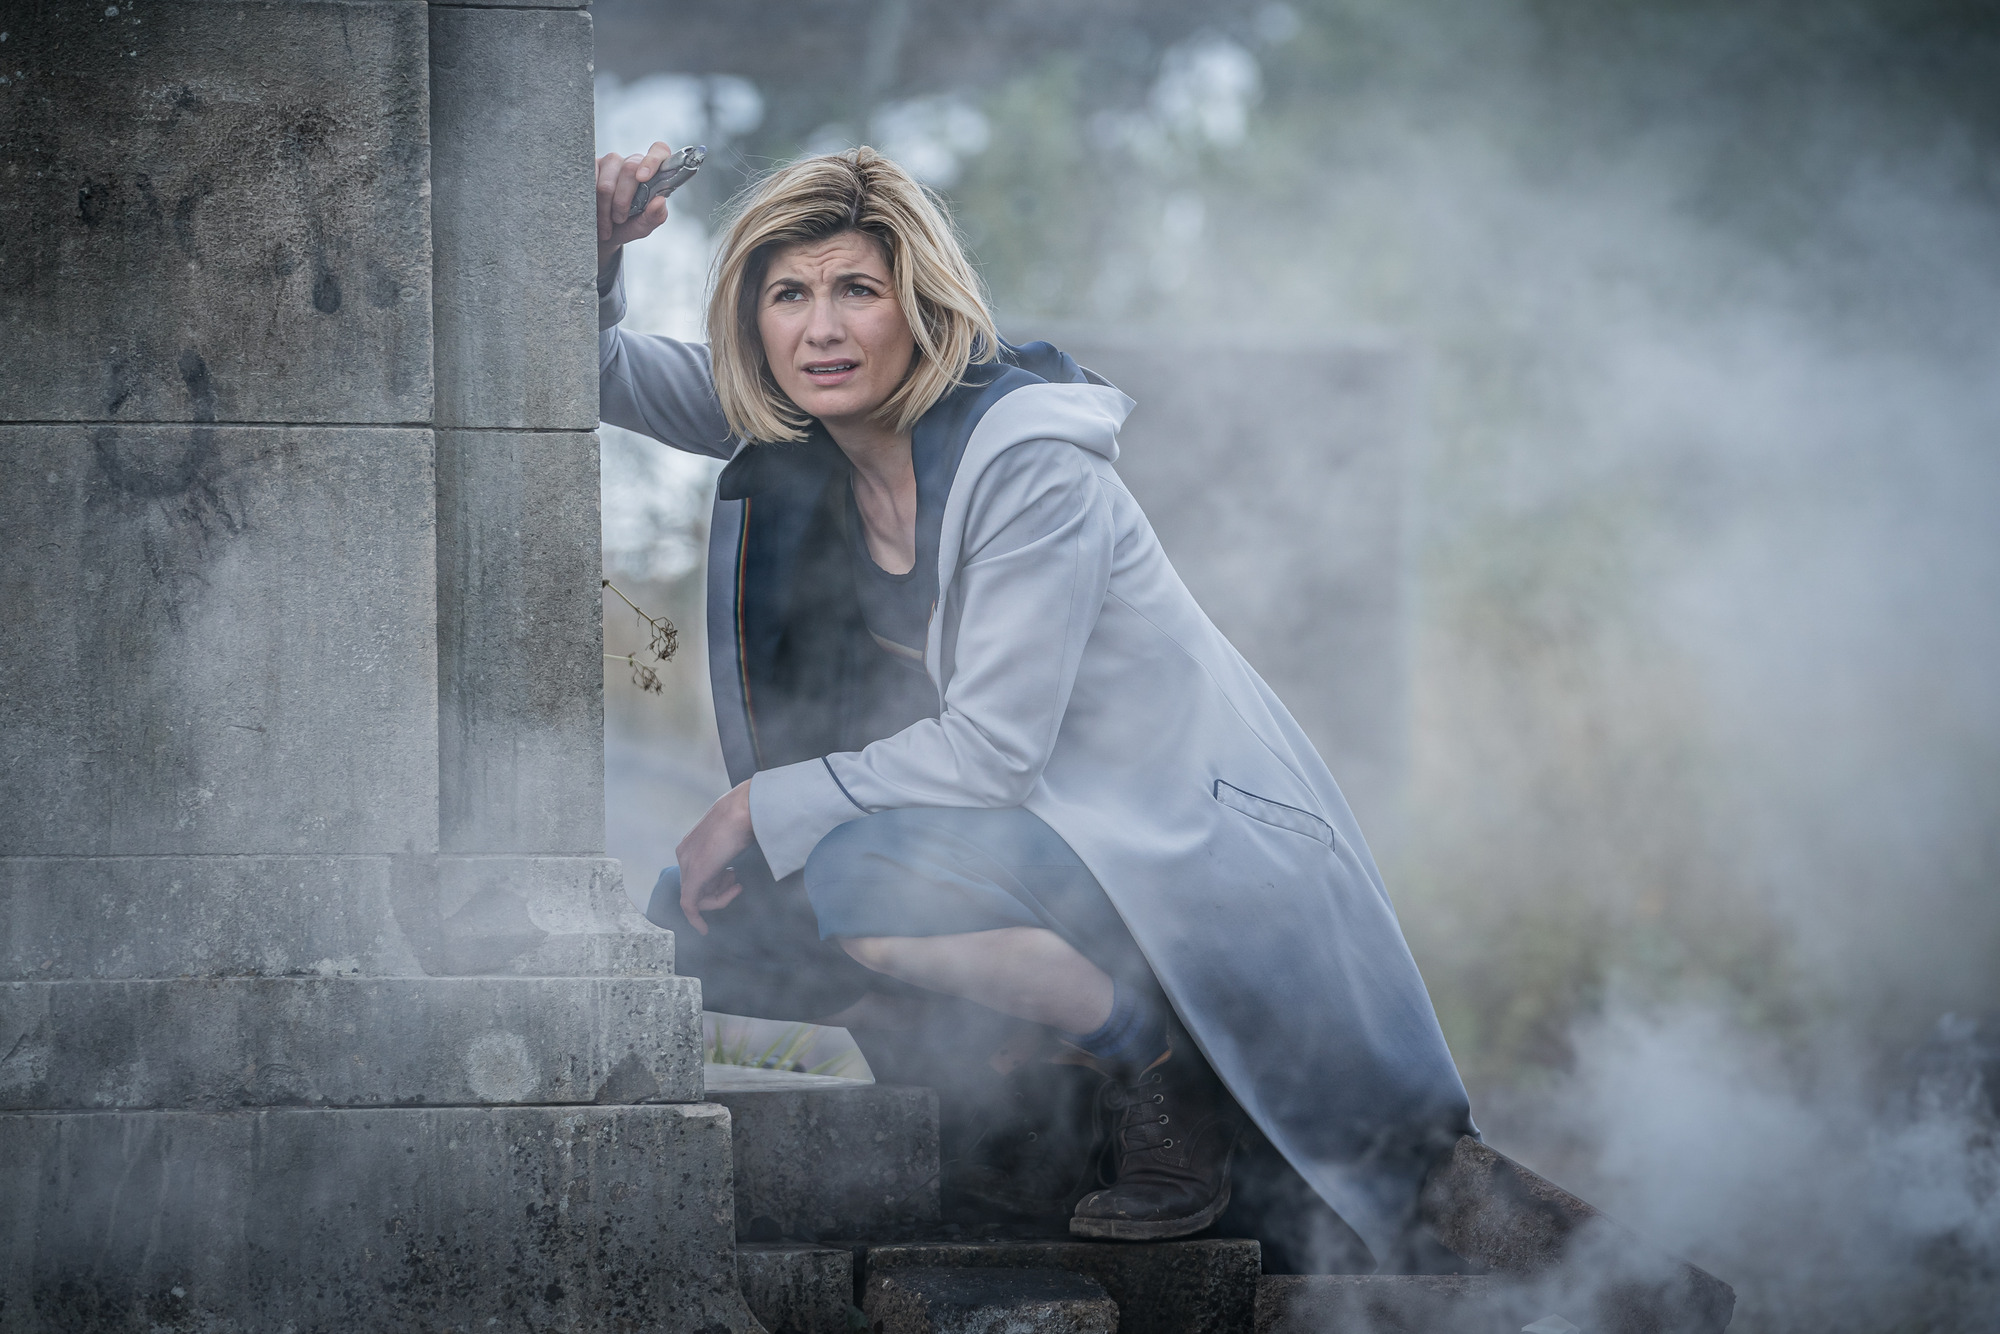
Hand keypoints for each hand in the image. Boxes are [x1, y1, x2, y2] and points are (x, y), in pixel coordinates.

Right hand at [596, 141, 679, 275]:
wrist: (600, 236)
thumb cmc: (626, 227)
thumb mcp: (642, 227)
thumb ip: (654, 217)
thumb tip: (660, 201)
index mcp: (651, 173)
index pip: (659, 151)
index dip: (652, 161)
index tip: (643, 178)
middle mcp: (631, 163)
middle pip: (629, 169)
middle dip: (623, 201)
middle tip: (619, 219)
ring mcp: (609, 163)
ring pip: (606, 183)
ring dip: (604, 208)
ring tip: (605, 224)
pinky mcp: (590, 166)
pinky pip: (588, 181)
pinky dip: (590, 202)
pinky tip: (591, 212)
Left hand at [676, 781, 755, 934]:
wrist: (745, 808)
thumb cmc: (746, 815)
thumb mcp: (734, 832)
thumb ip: (728, 846)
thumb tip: (736, 856)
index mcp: (691, 843)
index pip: (698, 873)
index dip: (716, 882)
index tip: (733, 880)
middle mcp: (684, 854)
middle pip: (697, 886)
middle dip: (719, 890)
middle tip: (738, 882)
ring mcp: (687, 865)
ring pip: (696, 897)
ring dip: (719, 898)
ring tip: (737, 883)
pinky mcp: (694, 875)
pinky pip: (689, 905)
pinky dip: (695, 919)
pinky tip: (704, 930)